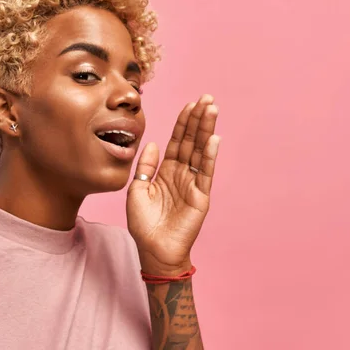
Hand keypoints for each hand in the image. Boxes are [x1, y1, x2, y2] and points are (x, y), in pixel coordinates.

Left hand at [127, 94, 219, 275]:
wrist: (153, 250)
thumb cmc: (144, 224)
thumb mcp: (137, 190)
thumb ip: (145, 166)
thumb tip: (152, 143)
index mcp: (166, 171)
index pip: (176, 141)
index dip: (182, 123)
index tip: (189, 104)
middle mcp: (182, 174)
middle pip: (191, 141)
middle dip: (198, 120)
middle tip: (207, 98)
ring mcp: (193, 184)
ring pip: (201, 152)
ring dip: (206, 130)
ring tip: (212, 110)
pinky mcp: (200, 197)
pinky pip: (205, 173)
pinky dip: (210, 155)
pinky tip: (213, 138)